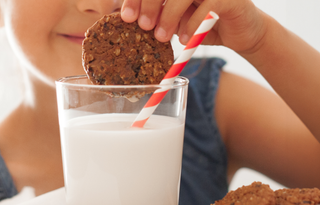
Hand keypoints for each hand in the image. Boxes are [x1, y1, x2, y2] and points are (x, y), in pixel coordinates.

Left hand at [121, 0, 268, 54]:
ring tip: (162, 37)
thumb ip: (160, 16)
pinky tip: (187, 39)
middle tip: (143, 25)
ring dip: (169, 15)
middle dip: (149, 3)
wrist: (241, 32)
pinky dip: (193, 24)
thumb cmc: (203, 25)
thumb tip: (133, 21)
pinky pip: (207, 7)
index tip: (126, 17)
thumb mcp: (178, 21)